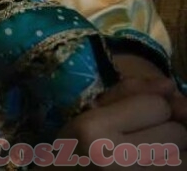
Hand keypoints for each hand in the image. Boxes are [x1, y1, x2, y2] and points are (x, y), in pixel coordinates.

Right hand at [59, 56, 186, 154]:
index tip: (132, 120)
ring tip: (148, 158)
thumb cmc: (73, 153)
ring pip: (186, 156)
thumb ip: (128, 95)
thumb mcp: (88, 116)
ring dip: (174, 155)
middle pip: (177, 132)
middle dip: (165, 133)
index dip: (150, 109)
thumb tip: (170, 85)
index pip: (157, 105)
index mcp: (93, 129)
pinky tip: (155, 165)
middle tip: (140, 143)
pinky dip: (175, 166)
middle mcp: (116, 157)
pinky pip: (183, 170)